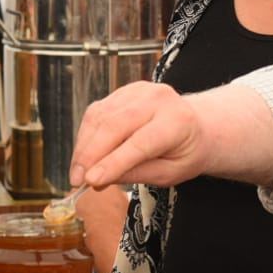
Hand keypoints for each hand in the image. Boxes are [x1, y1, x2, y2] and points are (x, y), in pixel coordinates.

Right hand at [70, 81, 209, 189]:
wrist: (196, 126)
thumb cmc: (185, 153)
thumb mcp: (170, 173)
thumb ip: (136, 174)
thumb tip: (98, 179)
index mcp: (178, 121)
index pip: (140, 142)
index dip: (113, 162)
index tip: (90, 181)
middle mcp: (158, 99)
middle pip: (114, 125)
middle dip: (90, 155)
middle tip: (76, 181)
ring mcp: (139, 91)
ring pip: (100, 117)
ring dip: (83, 147)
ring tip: (77, 173)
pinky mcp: (123, 91)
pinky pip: (97, 112)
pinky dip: (86, 135)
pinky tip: (83, 156)